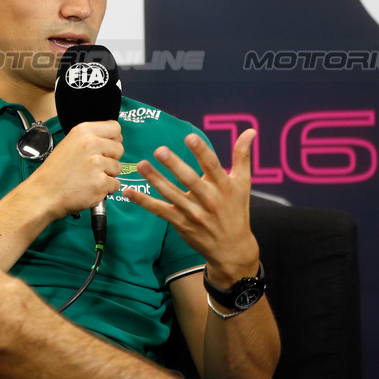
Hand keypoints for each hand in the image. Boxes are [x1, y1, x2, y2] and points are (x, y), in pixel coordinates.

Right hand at [28, 120, 122, 219]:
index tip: (105, 147)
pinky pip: (116, 184)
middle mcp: (91, 144)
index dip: (112, 139)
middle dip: (111, 158)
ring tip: (89, 178)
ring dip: (108, 175)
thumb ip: (90, 138)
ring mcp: (97, 163)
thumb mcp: (69, 144)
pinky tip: (91, 188)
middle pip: (119, 148)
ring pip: (118, 167)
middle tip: (93, 167)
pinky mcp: (101, 182)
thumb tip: (113, 139)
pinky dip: (106, 189)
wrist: (44, 194)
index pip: (115, 128)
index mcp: (83, 131)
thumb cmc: (55, 172)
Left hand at [123, 129, 259, 285]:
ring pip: (172, 194)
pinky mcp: (181, 223)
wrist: (232, 248)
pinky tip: (128, 191)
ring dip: (155, 179)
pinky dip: (144, 202)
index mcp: (224, 186)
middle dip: (174, 165)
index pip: (212, 165)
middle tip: (159, 150)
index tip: (189, 137)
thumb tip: (250, 131)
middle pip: (190, 180)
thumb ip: (242, 156)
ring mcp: (194, 213)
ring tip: (141, 164)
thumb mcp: (243, 183)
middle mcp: (209, 199)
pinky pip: (159, 211)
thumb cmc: (237, 210)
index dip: (201, 151)